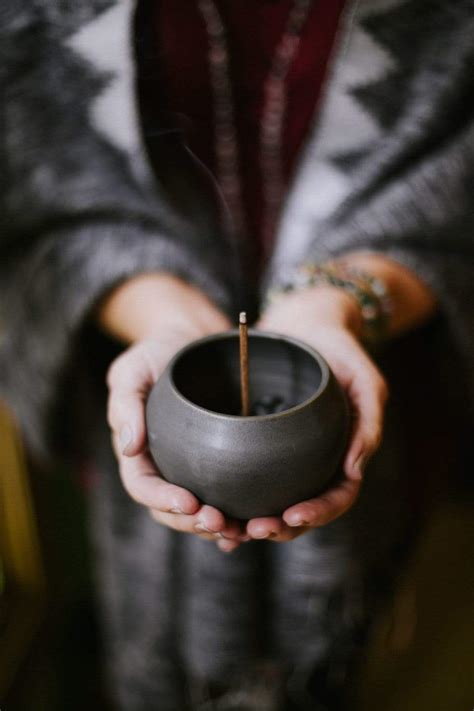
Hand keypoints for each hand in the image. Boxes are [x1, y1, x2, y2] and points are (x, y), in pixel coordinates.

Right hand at [104, 275, 246, 550]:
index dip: (163, 500)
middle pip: (172, 509)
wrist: (192, 340)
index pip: (143, 486)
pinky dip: (237, 515)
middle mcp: (164, 467)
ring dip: (217, 527)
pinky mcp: (220, 464)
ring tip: (241, 530)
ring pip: (200, 511)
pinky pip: (226, 497)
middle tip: (220, 522)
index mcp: (139, 452)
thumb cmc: (157, 353)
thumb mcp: (133, 370)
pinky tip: (254, 524)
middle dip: (194, 522)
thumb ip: (126, 404)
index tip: (189, 502)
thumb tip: (128, 447)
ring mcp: (192, 469)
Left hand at [246, 286, 388, 541]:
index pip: (338, 495)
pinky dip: (233, 499)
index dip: (318, 512)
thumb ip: (368, 422)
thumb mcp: (364, 378)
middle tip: (252, 530)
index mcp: (345, 453)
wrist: (304, 320)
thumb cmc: (338, 347)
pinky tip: (211, 509)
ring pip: (272, 501)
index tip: (291, 516)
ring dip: (252, 522)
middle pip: (302, 508)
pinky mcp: (258, 443)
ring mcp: (287, 455)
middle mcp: (316, 460)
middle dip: (279, 527)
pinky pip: (247, 477)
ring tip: (227, 531)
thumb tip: (354, 472)